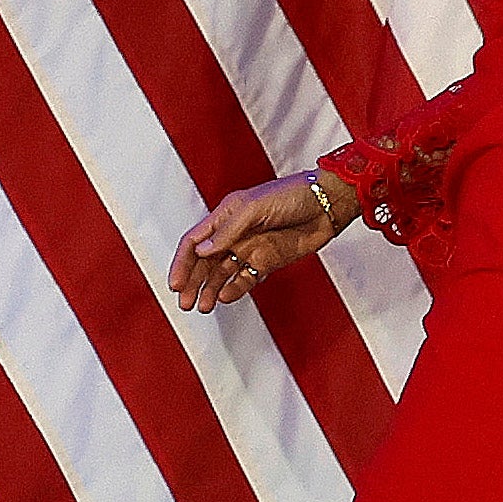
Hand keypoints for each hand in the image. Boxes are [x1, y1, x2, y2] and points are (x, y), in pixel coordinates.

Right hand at [170, 172, 343, 311]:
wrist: (326, 204)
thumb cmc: (292, 195)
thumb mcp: (255, 208)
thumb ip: (228, 231)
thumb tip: (203, 251)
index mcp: (225, 215)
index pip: (194, 241)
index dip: (183, 262)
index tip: (176, 283)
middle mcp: (234, 234)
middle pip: (204, 262)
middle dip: (193, 282)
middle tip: (185, 302)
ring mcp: (250, 248)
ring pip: (222, 274)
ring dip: (210, 290)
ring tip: (202, 307)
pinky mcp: (267, 261)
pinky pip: (246, 279)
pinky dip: (235, 289)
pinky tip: (225, 298)